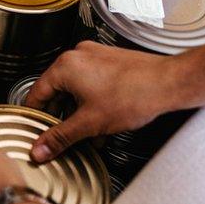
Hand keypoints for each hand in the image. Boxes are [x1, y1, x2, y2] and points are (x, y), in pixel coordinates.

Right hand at [24, 41, 180, 162]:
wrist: (169, 83)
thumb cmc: (135, 94)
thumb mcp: (90, 123)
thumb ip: (61, 137)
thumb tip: (41, 148)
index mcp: (64, 66)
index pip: (36, 93)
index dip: (35, 116)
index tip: (35, 128)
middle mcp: (77, 56)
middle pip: (57, 90)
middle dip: (61, 115)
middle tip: (63, 134)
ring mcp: (94, 56)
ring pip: (76, 87)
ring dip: (78, 110)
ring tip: (88, 130)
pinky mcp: (109, 60)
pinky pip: (91, 81)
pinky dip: (92, 100)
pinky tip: (102, 118)